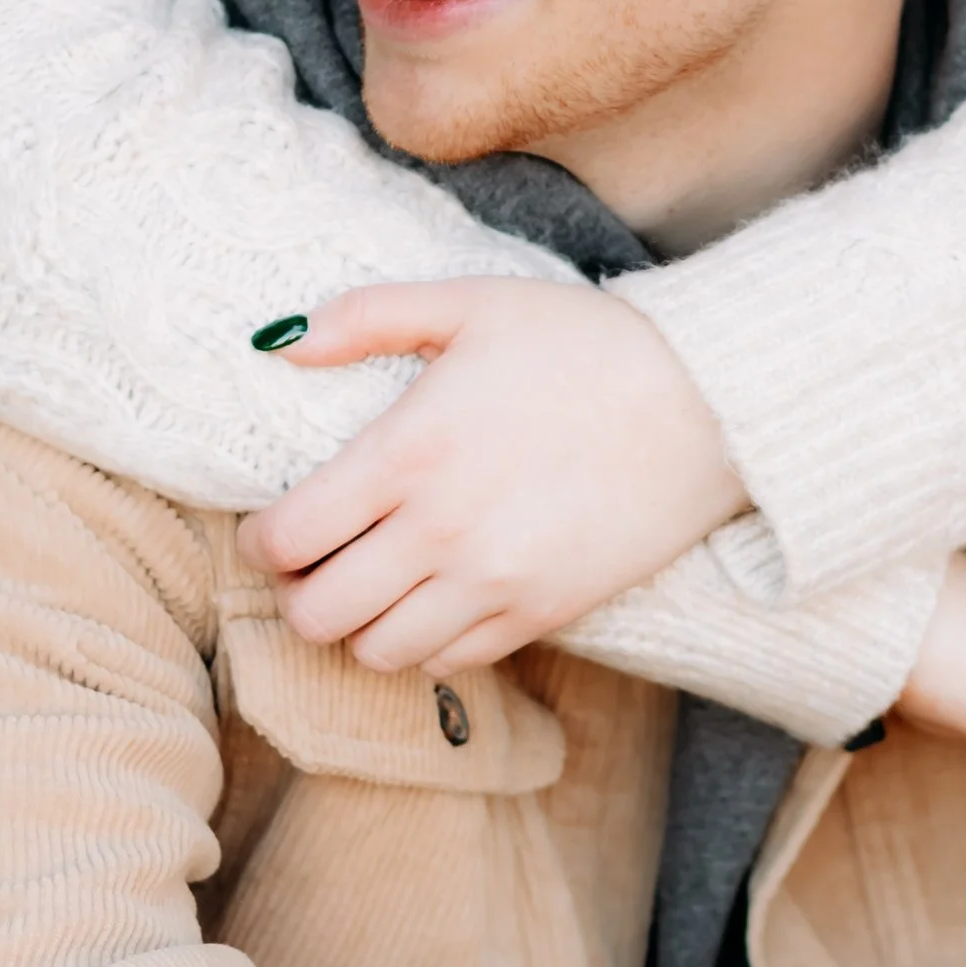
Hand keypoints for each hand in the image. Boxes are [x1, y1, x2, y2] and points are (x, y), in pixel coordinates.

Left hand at [242, 280, 742, 668]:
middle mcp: (440, 531)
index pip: (287, 537)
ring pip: (376, 653)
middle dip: (298, 593)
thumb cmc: (586, 344)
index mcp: (409, 452)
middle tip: (315, 565)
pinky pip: (448, 663)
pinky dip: (423, 644)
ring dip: (358, 626)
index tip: (272, 528)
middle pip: (317, 613)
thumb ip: (368, 316)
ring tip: (372, 587)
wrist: (707, 403)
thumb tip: (281, 343)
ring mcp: (493, 581)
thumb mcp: (473, 303)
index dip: (259, 542)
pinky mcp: (541, 613)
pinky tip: (433, 600)